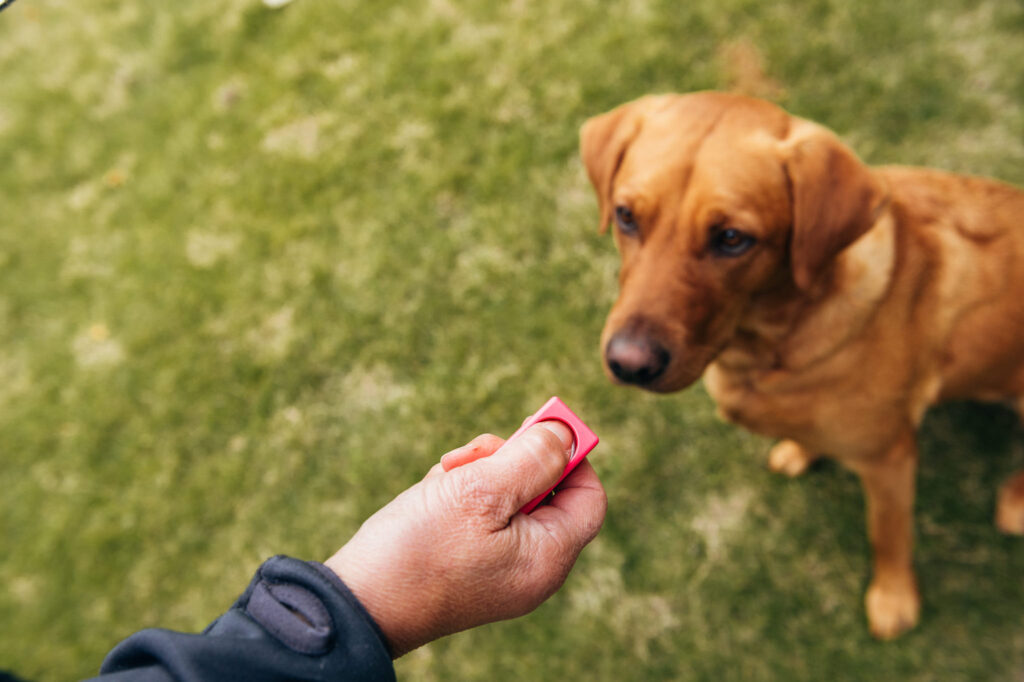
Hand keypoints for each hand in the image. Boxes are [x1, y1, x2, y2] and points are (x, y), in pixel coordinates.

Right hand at [324, 421, 606, 656]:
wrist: (356, 604)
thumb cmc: (420, 549)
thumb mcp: (481, 490)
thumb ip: (532, 458)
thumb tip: (567, 434)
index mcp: (548, 557)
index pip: (587, 494)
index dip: (569, 454)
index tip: (536, 427)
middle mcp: (531, 568)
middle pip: (545, 491)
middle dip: (509, 461)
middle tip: (470, 456)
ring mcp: (499, 569)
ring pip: (507, 497)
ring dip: (477, 474)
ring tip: (442, 478)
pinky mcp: (468, 565)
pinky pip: (480, 516)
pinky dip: (458, 495)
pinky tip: (430, 496)